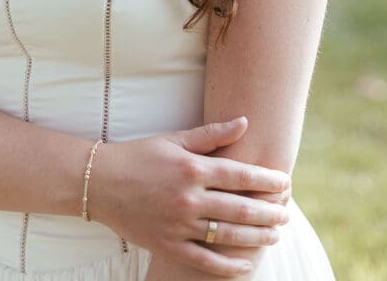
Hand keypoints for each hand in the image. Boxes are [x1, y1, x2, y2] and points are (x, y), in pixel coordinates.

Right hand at [88, 117, 289, 277]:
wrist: (99, 182)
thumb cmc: (139, 155)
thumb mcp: (174, 139)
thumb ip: (211, 134)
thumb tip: (245, 121)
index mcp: (191, 168)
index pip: (240, 175)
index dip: (267, 180)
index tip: (285, 182)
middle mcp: (188, 197)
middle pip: (240, 208)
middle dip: (269, 211)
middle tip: (287, 212)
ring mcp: (178, 224)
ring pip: (228, 235)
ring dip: (256, 237)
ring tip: (275, 235)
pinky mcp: (168, 245)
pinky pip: (205, 261)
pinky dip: (228, 267)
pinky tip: (246, 265)